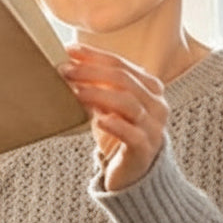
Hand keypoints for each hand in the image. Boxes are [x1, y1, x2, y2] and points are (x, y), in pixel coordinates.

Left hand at [59, 45, 167, 191]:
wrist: (135, 173)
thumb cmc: (119, 131)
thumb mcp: (111, 104)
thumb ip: (99, 83)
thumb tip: (69, 59)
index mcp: (151, 87)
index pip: (120, 64)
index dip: (94, 55)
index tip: (69, 50)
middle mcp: (157, 104)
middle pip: (123, 80)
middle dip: (91, 72)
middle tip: (66, 71)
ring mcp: (154, 127)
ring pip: (127, 103)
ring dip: (99, 94)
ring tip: (75, 92)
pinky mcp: (145, 150)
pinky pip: (132, 134)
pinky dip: (115, 125)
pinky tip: (99, 120)